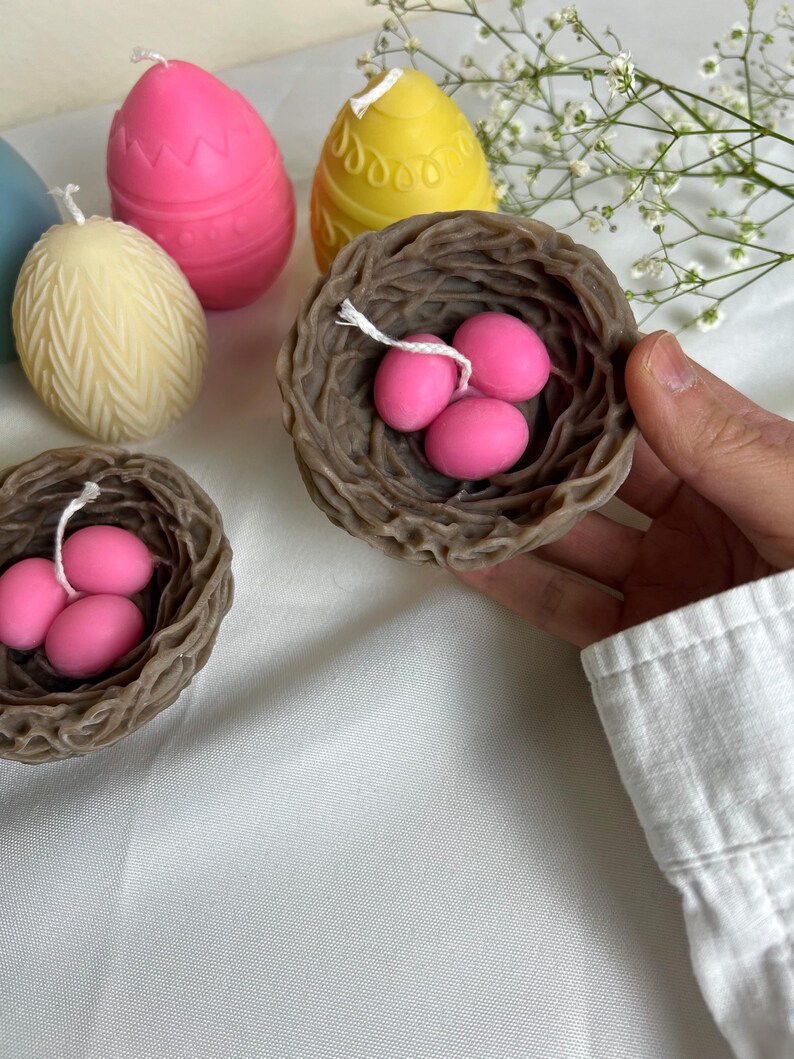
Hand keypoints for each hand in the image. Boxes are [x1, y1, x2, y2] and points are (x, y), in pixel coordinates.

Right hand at [456, 331, 793, 647]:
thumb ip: (724, 442)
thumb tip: (648, 354)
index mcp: (737, 460)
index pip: (648, 404)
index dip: (588, 377)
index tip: (520, 353)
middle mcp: (694, 509)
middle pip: (597, 470)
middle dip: (532, 445)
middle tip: (461, 416)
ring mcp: (665, 572)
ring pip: (572, 536)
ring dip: (512, 513)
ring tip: (445, 484)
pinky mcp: (644, 631)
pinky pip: (569, 605)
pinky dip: (517, 582)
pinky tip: (469, 556)